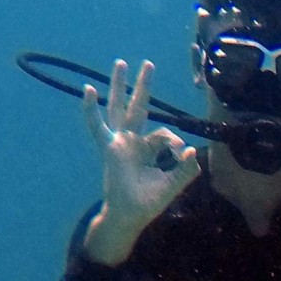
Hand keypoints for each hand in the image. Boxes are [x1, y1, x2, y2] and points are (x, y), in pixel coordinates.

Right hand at [81, 59, 198, 265]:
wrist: (130, 216)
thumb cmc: (148, 202)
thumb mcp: (173, 185)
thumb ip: (186, 170)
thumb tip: (192, 151)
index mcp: (149, 148)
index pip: (166, 134)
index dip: (176, 143)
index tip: (182, 156)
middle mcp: (133, 140)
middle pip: (139, 106)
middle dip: (144, 86)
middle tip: (148, 64)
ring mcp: (120, 142)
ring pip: (120, 108)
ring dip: (120, 86)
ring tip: (120, 64)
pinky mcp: (110, 148)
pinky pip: (97, 126)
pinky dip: (91, 109)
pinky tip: (88, 90)